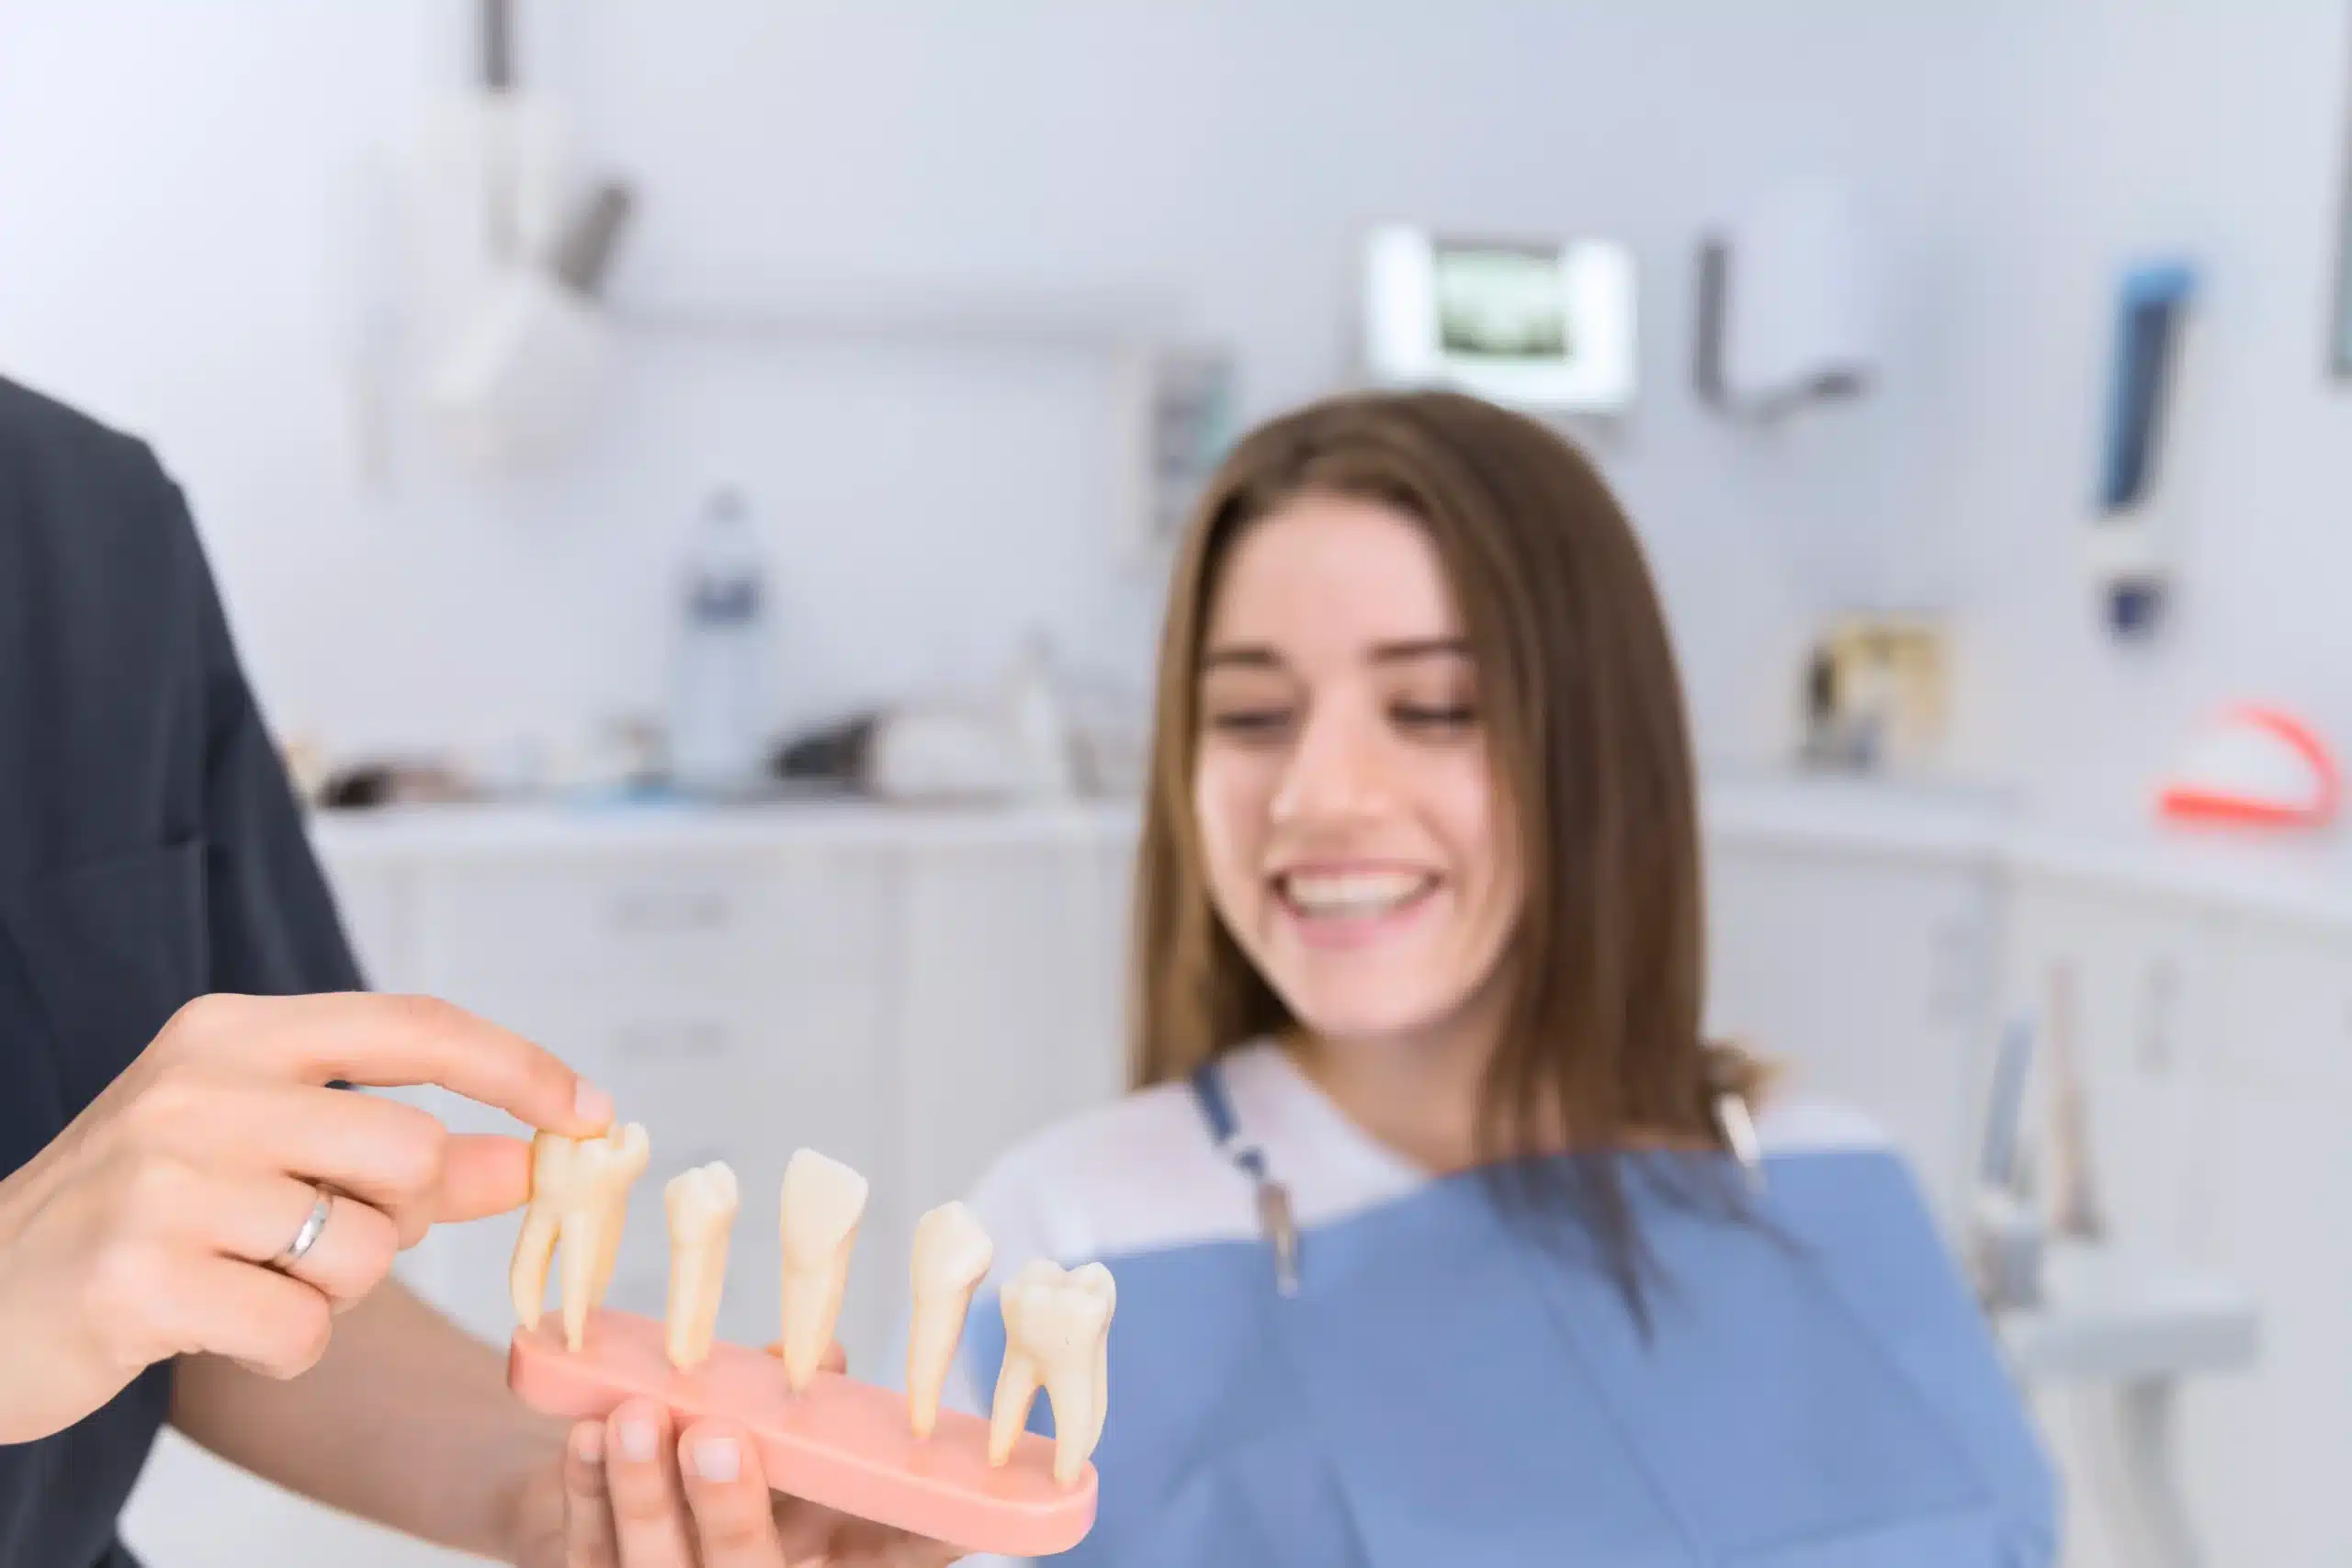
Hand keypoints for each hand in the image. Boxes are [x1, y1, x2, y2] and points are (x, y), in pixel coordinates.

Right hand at [0, 991, 610, 1441]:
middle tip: (325, 1237)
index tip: (594, 1111)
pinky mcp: (139, 1279)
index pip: (414, 1025)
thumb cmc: (148, 1219)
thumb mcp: (269, 1154)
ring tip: (248, 1277)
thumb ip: (404, 1151)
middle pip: (409, 1153)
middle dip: (402, 1217)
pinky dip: (283, 1347)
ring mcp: (163, 1182)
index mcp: (231, 1034)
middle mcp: (196, 1090)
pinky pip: (301, 1331)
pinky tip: (214, 1327)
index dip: (519, 1067)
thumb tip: (540, 1156)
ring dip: (334, 1291)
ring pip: (364, 1250)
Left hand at [509, 1346, 963, 1567]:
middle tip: (717, 1440)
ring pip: (656, 1565)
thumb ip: (804, 1407)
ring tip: (634, 1419)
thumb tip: (825, 1360)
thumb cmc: (726, 1460)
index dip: (922, 1536)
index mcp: (821, 1559)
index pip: (884, 1556)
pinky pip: (587, 1547)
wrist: (620, 1492)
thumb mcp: (784, 1438)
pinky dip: (587, 1490)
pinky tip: (588, 1435)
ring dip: (644, 1493)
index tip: (952, 1507)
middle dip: (729, 1515)